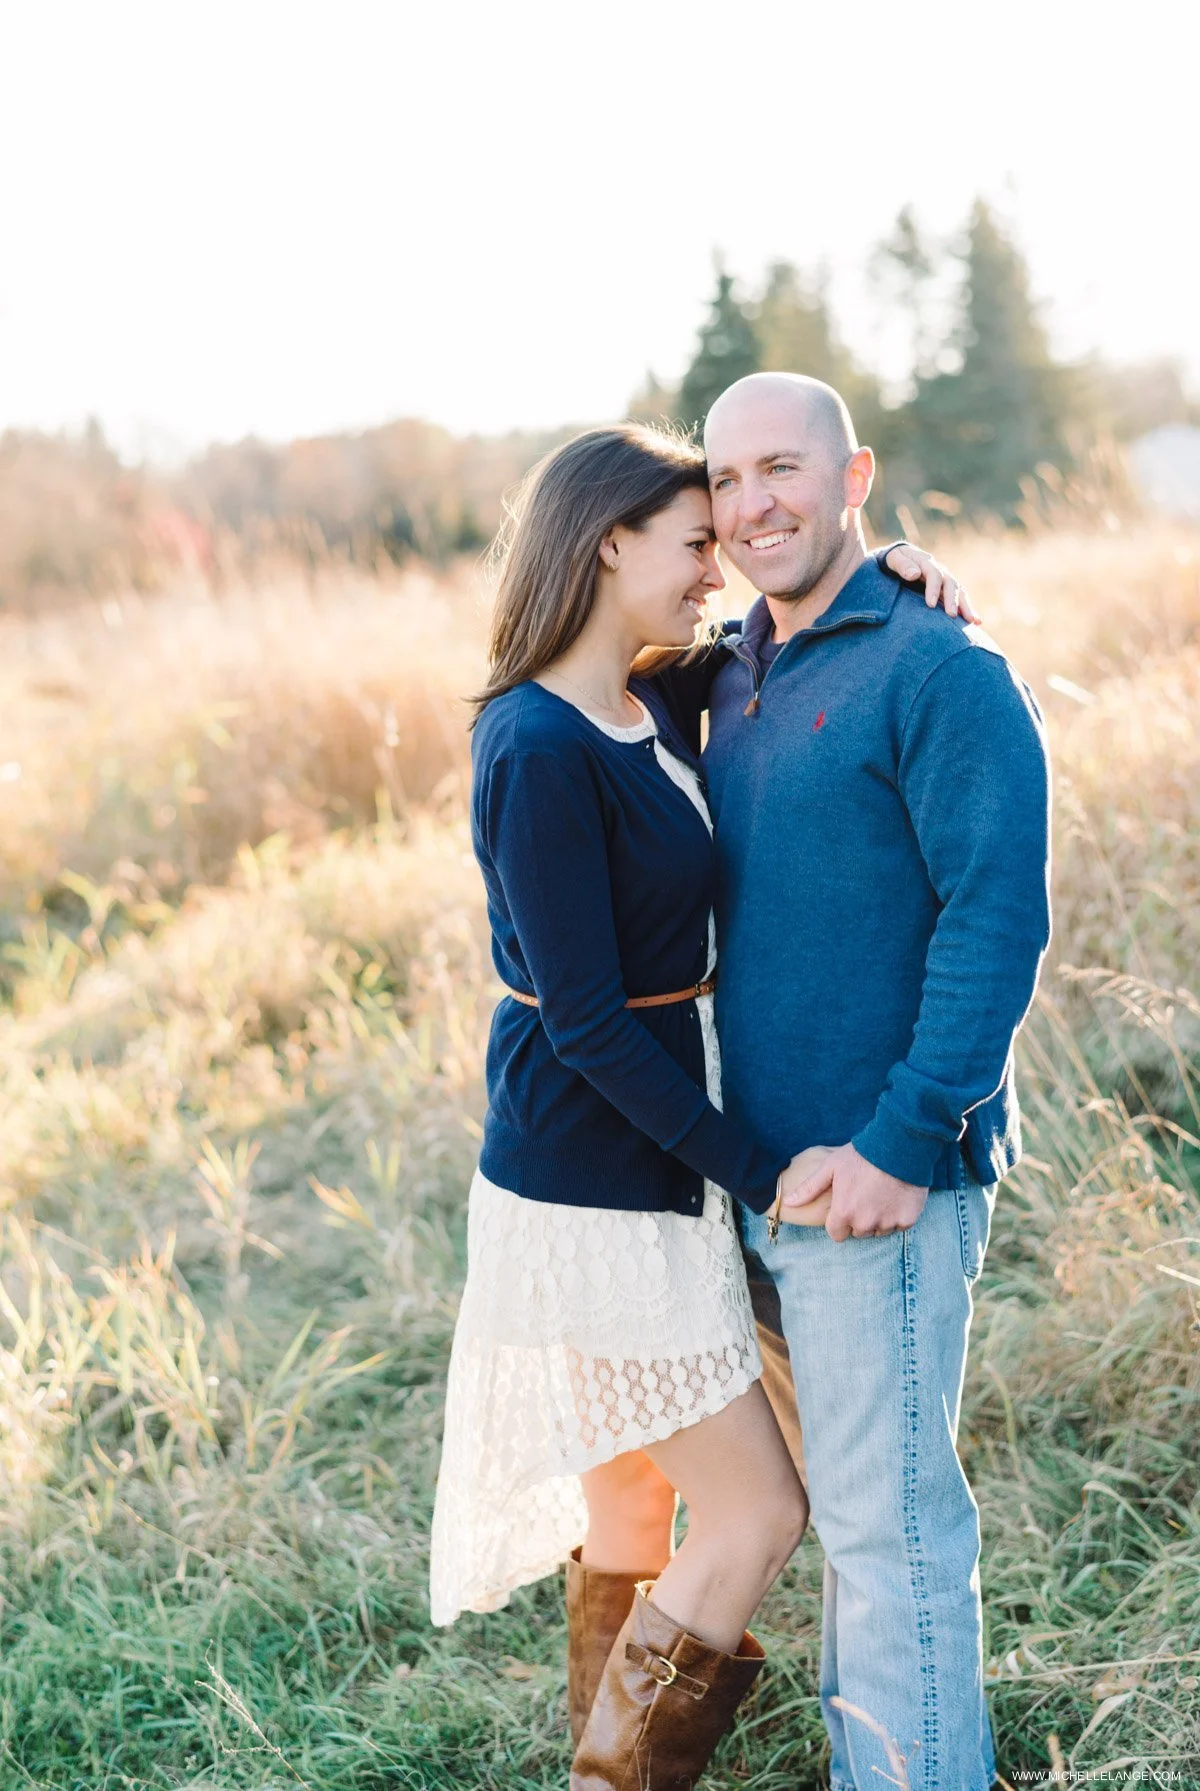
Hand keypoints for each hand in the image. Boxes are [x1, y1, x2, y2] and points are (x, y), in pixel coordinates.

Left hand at [782, 1142, 928, 1242]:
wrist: (898, 1146)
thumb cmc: (861, 1155)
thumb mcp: (830, 1167)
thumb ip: (809, 1188)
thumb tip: (787, 1201)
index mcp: (844, 1213)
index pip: (837, 1234)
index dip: (839, 1221)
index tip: (845, 1205)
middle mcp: (865, 1224)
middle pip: (858, 1232)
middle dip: (859, 1219)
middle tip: (864, 1195)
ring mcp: (888, 1223)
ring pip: (879, 1230)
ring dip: (878, 1218)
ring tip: (880, 1193)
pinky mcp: (907, 1220)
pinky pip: (899, 1225)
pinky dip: (897, 1214)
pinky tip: (895, 1195)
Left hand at [884, 544, 979, 622]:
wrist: (902, 559)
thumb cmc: (896, 561)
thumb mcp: (895, 559)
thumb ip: (902, 565)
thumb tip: (914, 574)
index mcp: (927, 563)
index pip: (934, 575)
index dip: (933, 589)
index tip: (930, 605)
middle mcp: (940, 571)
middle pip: (950, 584)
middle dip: (952, 600)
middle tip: (952, 615)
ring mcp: (946, 580)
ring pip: (959, 592)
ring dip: (966, 606)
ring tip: (972, 621)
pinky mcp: (947, 590)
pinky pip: (960, 599)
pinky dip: (968, 609)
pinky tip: (976, 622)